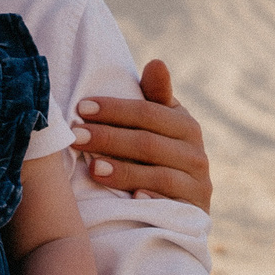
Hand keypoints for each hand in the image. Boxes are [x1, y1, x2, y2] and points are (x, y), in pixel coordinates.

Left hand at [70, 57, 211, 207]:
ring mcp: (197, 185)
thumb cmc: (161, 155)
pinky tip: (132, 197)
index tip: (82, 108)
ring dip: (124, 171)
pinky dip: (153, 200)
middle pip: (148, 143)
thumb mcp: (161, 125)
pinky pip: (172, 205)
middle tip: (77, 137)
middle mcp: (196, 154)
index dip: (114, 109)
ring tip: (92, 168)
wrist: (183, 205)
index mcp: (186, 126)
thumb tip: (156, 62)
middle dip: (109, 138)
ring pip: (159, 175)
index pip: (148, 113)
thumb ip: (155, 96)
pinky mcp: (193, 212)